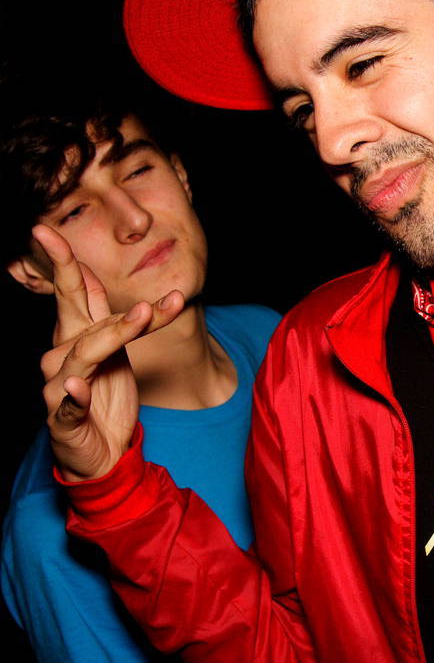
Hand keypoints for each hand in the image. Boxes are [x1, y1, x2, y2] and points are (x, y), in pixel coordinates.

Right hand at [35, 225, 184, 480]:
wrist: (101, 452)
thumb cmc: (106, 396)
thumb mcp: (120, 354)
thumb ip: (125, 322)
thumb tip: (124, 286)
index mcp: (76, 334)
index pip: (72, 291)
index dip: (64, 261)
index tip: (46, 229)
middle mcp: (62, 353)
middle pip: (74, 311)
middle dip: (69, 275)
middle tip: (61, 240)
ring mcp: (59, 385)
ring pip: (85, 354)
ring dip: (113, 335)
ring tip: (140, 316)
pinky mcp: (63, 418)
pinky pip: (68, 403)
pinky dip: (74, 395)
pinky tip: (78, 386)